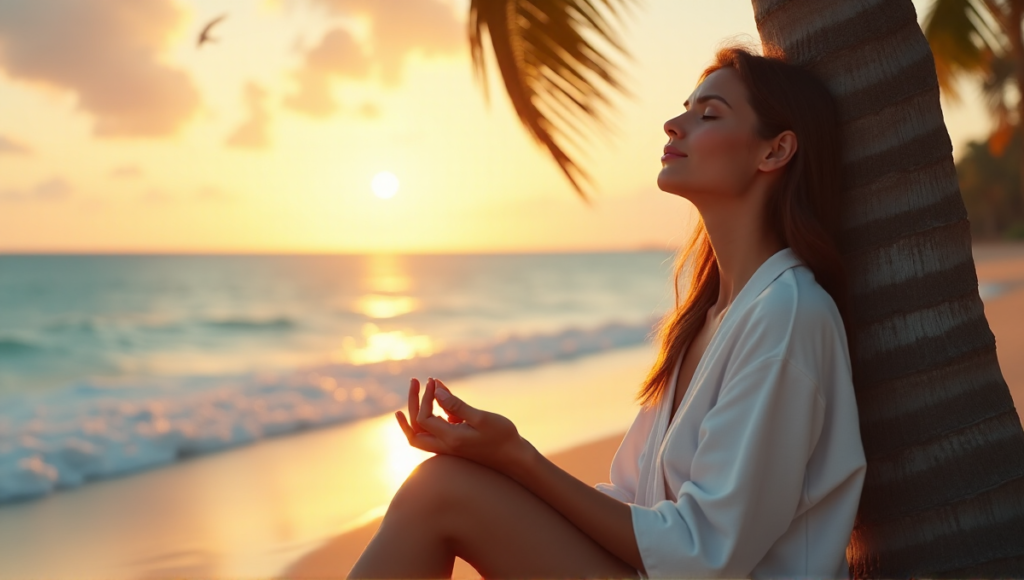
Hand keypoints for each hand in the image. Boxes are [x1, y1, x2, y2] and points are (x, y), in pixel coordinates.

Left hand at [395, 377, 534, 476]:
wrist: (514, 458)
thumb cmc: (502, 437)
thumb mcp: (481, 418)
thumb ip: (457, 406)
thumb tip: (436, 391)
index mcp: (450, 439)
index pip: (423, 418)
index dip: (425, 398)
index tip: (433, 382)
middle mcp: (445, 446)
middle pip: (414, 430)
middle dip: (411, 404)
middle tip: (415, 381)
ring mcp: (449, 446)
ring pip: (421, 433)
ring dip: (416, 411)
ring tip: (420, 388)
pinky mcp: (456, 443)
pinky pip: (437, 428)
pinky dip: (434, 412)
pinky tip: (442, 396)